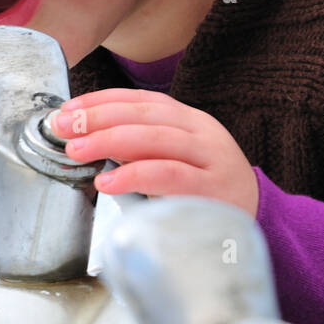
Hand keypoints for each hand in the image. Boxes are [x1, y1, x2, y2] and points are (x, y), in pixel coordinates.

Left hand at [48, 89, 258, 216]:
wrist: (259, 222)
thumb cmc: (204, 194)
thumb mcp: (174, 162)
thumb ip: (140, 150)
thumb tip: (85, 143)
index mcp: (189, 121)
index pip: (141, 100)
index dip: (102, 101)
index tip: (68, 110)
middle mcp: (201, 132)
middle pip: (144, 115)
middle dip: (98, 118)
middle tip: (64, 128)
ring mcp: (210, 159)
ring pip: (155, 139)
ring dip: (109, 141)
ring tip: (76, 151)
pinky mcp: (212, 189)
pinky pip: (169, 175)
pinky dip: (134, 175)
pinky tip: (107, 181)